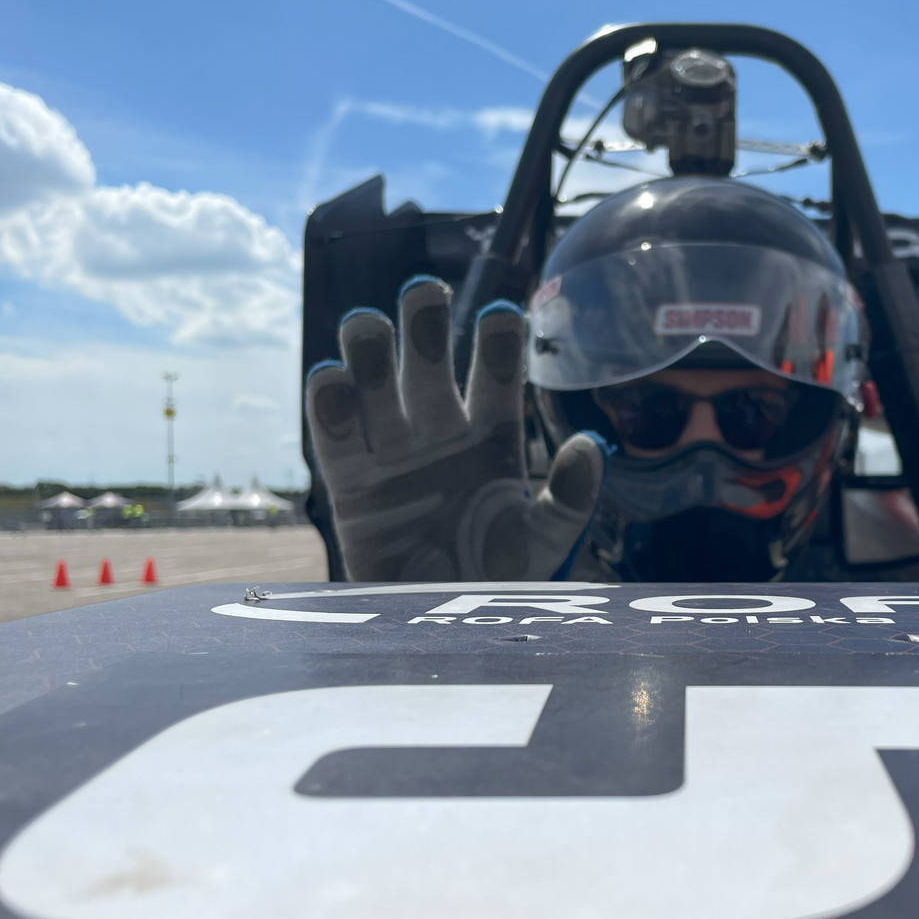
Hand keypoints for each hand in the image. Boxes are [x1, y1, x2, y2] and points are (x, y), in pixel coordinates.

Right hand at [304, 277, 604, 580]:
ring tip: (366, 328)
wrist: (439, 626)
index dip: (497, 340)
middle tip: (423, 292)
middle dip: (423, 320)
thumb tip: (590, 447)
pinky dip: (328, 399)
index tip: (500, 314)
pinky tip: (333, 379)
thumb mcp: (545, 542)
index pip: (497, 372)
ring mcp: (393, 449)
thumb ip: (570, 498)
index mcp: (494, 434)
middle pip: (428, 357)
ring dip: (369, 348)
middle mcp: (441, 429)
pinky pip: (333, 430)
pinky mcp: (349, 479)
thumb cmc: (498, 579)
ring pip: (375, 379)